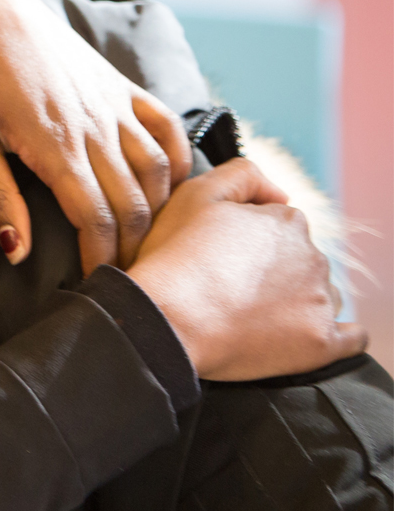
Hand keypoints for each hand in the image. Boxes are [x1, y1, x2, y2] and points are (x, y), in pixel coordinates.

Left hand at [0, 0, 189, 271]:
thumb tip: (17, 253)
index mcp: (54, 143)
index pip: (96, 218)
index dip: (100, 260)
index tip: (95, 287)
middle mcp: (95, 125)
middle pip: (135, 203)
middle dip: (133, 248)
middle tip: (123, 278)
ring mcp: (114, 103)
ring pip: (159, 170)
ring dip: (158, 213)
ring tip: (145, 245)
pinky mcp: (122, 85)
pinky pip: (166, 128)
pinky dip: (177, 162)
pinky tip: (171, 189)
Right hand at [127, 158, 365, 380]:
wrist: (168, 321)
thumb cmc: (175, 257)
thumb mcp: (195, 193)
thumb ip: (241, 175)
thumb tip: (280, 192)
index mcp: (287, 222)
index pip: (280, 225)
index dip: (249, 239)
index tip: (222, 256)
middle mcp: (314, 258)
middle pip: (301, 260)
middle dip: (274, 270)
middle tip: (230, 286)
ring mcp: (320, 302)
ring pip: (321, 294)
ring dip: (298, 299)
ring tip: (253, 314)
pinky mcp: (322, 343)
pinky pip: (351, 338)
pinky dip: (337, 334)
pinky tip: (306, 334)